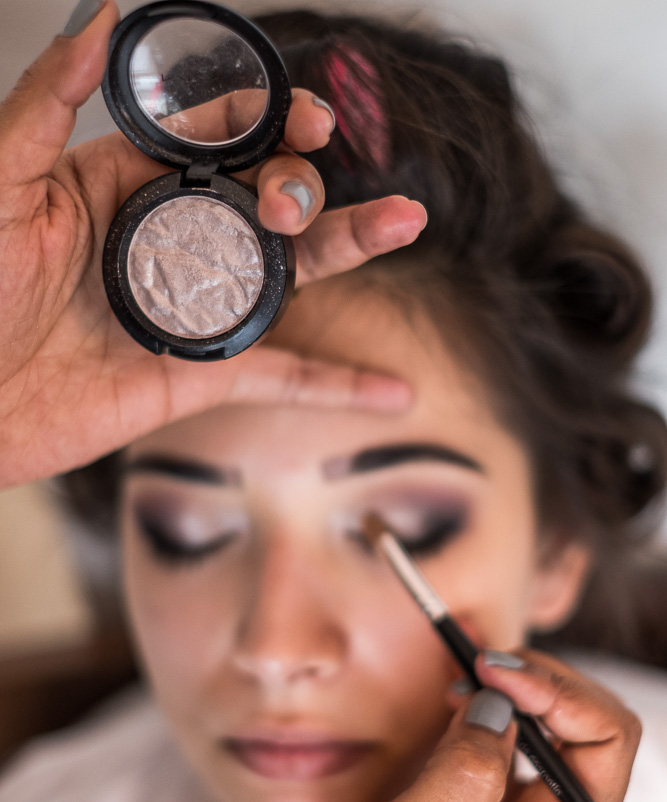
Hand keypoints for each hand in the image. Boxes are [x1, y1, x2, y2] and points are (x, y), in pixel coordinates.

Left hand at [0, 1, 425, 487]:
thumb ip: (48, 105)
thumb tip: (97, 18)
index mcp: (129, 184)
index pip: (221, 137)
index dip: (271, 118)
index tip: (306, 113)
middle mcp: (174, 240)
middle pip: (268, 197)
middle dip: (303, 183)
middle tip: (297, 195)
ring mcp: (195, 305)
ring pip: (292, 271)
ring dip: (354, 245)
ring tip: (405, 221)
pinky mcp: (202, 372)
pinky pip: (284, 377)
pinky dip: (341, 386)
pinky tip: (390, 390)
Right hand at [264, 651, 640, 801]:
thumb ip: (462, 775)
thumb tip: (499, 704)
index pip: (604, 745)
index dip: (557, 692)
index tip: (492, 669)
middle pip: (589, 728)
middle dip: (540, 682)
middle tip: (477, 663)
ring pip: (553, 728)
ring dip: (516, 690)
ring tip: (463, 675)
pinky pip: (511, 742)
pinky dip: (490, 707)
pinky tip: (455, 702)